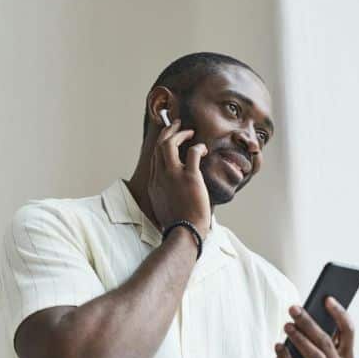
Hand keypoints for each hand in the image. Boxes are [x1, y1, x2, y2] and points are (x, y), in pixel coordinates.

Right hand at [147, 118, 210, 237]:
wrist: (184, 233)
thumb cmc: (179, 225)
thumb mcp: (165, 207)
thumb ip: (166, 195)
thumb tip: (174, 192)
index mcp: (155, 183)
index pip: (155, 156)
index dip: (162, 144)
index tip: (170, 138)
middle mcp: (160, 176)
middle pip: (159, 146)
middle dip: (169, 131)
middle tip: (178, 124)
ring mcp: (173, 176)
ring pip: (170, 144)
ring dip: (180, 134)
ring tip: (190, 131)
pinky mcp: (189, 178)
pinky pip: (193, 153)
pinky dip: (198, 147)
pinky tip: (204, 149)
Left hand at [274, 296, 354, 357]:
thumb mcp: (320, 354)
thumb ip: (319, 337)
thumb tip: (306, 312)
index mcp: (347, 357)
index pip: (349, 332)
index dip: (339, 314)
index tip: (327, 298)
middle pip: (326, 342)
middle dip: (309, 323)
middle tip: (293, 308)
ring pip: (315, 356)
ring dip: (299, 338)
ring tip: (286, 325)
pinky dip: (286, 357)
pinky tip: (277, 345)